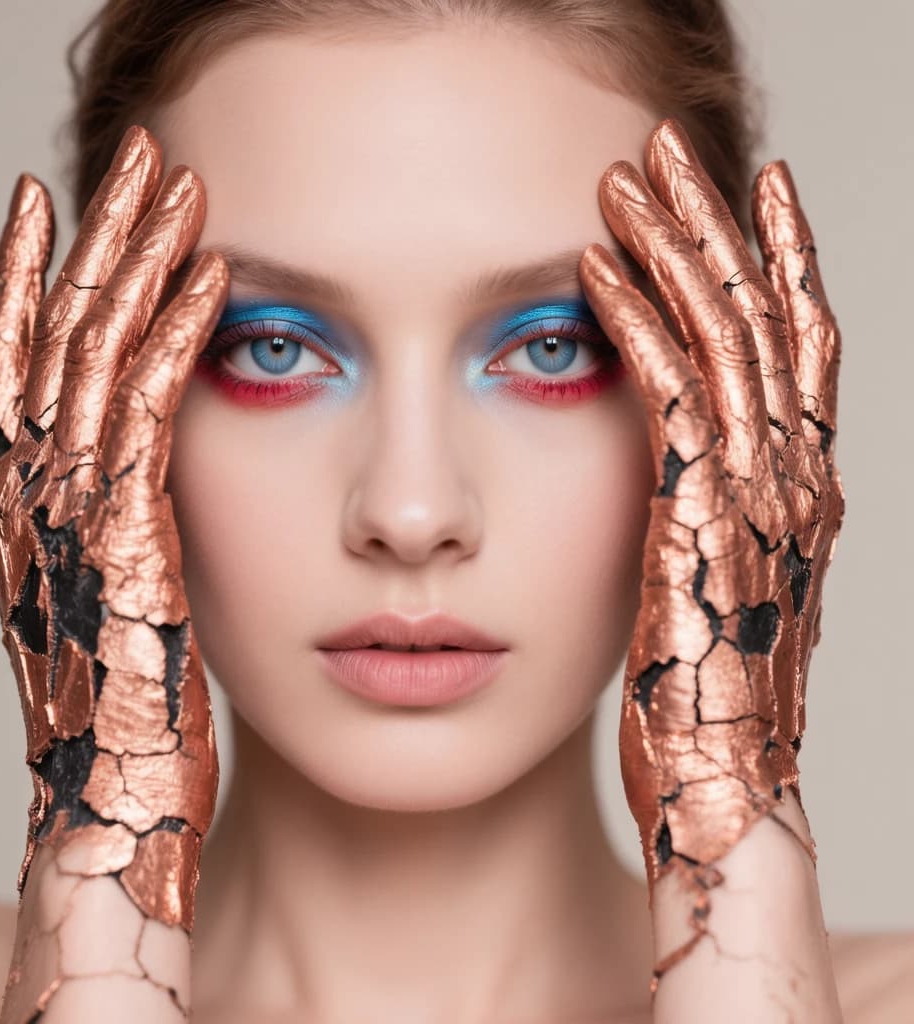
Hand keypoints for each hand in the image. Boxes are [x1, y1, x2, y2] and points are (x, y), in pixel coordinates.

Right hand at [0, 126, 228, 1017]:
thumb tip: (147, 474)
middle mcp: (31, 498)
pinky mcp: (133, 547)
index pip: (22, 359)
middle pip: (56, 330)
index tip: (71, 200)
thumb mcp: (105, 604)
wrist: (112, 822)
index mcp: (25, 508)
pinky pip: (155, 418)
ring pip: (98, 354)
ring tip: (178, 181)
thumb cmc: (122, 724)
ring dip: (138, 259)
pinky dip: (179, 340)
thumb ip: (112, 528)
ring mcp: (74, 520)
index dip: (40, 272)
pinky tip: (218, 279)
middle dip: (96, 233)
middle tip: (137, 152)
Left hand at [580, 120, 843, 987]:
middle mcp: (788, 478)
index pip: (788, 346)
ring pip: (724, 338)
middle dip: (719, 224)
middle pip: (762, 317)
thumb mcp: (709, 588)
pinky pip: (665, 400)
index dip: (768, 262)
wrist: (722, 799)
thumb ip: (698, 518)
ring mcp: (753, 499)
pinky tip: (592, 270)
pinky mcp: (694, 525)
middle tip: (673, 142)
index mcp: (790, 490)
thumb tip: (661, 472)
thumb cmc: (702, 704)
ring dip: (680, 247)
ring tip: (636, 169)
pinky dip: (634, 327)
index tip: (734, 190)